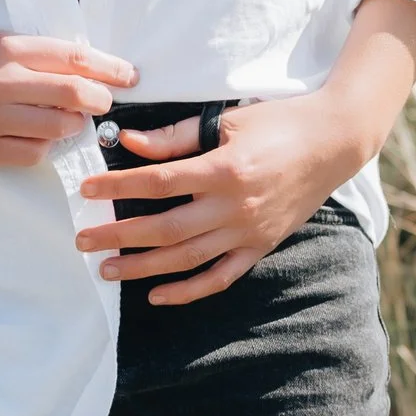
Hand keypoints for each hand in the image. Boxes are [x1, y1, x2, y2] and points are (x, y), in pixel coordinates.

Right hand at [0, 28, 138, 167]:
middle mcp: (0, 81)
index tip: (128, 76)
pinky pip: (28, 155)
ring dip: (70, 126)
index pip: (72, 57)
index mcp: (4, 47)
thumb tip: (78, 70)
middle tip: (102, 104)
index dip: (107, 68)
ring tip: (67, 122)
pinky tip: (38, 140)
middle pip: (72, 94)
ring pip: (54, 129)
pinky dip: (42, 149)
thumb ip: (27, 55)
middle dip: (98, 101)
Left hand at [72, 0, 415, 304]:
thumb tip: (130, 142)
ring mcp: (249, 232)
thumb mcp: (226, 121)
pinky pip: (220, 277)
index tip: (87, 190)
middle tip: (83, 239)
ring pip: (186, 258)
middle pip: (165, 229)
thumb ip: (176, 136)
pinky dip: (189, 290)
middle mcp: (235, 207)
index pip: (158, 182)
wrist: (333, 143)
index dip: (118, 187)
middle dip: (119, 235)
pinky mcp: (261, 246)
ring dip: (143, 267)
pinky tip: (158, 295)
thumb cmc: (278, 123)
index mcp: (224, 169)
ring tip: (106, 270)